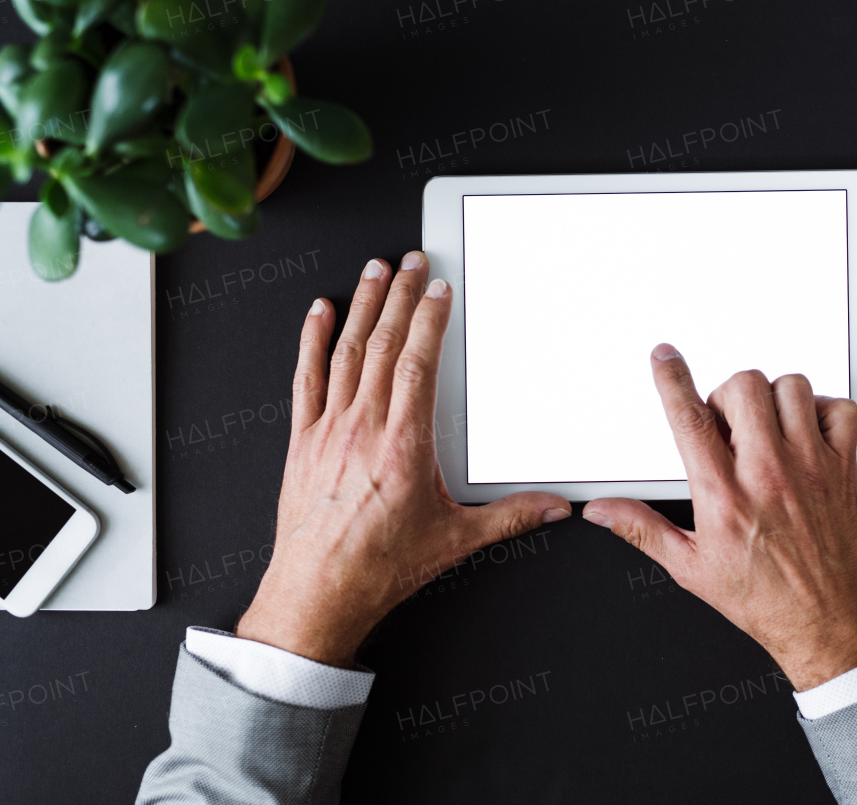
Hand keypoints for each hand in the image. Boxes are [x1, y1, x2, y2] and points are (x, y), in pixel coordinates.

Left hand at [236, 255, 570, 666]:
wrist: (316, 595)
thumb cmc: (378, 568)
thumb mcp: (454, 542)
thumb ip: (509, 518)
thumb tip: (554, 507)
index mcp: (403, 445)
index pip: (417, 364)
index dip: (429, 319)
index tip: (439, 289)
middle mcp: (362, 428)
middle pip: (381, 345)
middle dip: (398, 296)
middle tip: (410, 261)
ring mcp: (327, 430)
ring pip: (345, 352)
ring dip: (361, 306)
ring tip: (374, 271)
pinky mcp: (302, 441)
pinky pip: (306, 378)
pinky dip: (311, 340)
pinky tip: (317, 312)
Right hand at [582, 344, 856, 690]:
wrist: (826, 623)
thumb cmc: (763, 599)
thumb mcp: (690, 568)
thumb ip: (642, 528)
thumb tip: (603, 511)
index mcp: (723, 495)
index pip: (690, 419)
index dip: (672, 380)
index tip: (665, 358)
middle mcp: (768, 473)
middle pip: (743, 387)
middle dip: (727, 395)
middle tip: (727, 424)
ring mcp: (811, 466)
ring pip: (791, 388)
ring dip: (773, 398)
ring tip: (766, 427)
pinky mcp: (843, 468)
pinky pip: (839, 409)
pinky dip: (822, 411)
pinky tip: (806, 433)